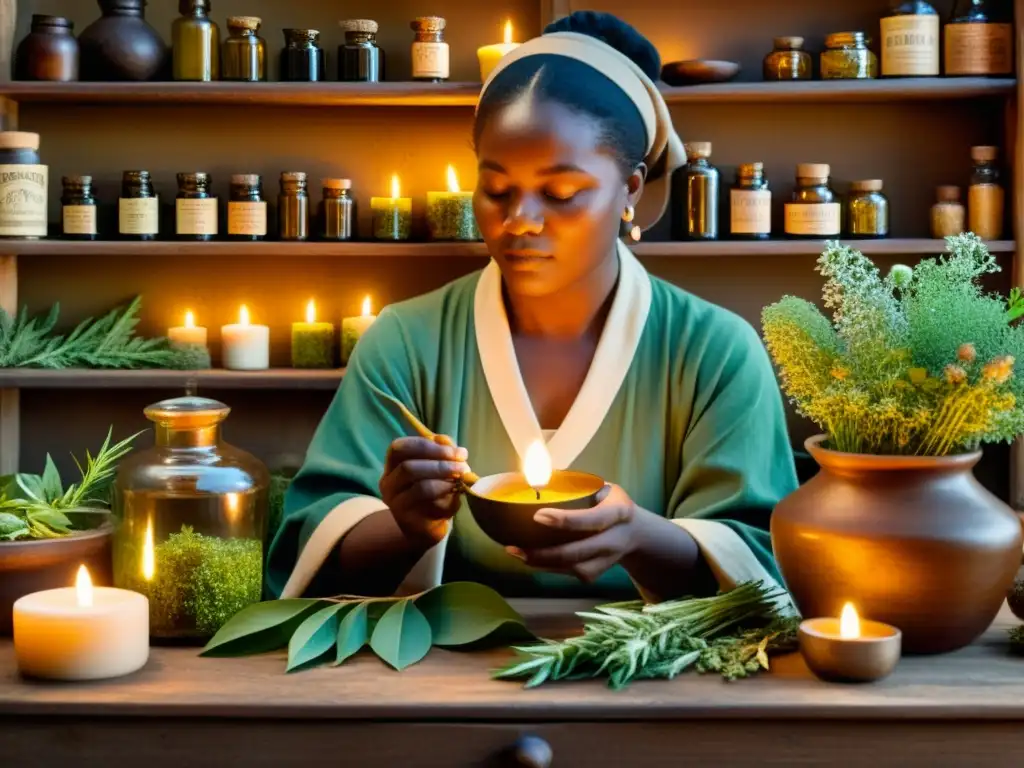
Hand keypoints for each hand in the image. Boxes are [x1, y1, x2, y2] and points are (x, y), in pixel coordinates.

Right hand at [379, 435, 468, 548]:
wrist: (426, 526)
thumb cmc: (432, 489)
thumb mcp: (437, 466)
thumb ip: (441, 451)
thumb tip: (446, 442)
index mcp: (392, 466)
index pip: (399, 448)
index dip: (427, 446)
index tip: (455, 451)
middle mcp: (389, 485)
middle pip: (408, 468)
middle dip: (441, 464)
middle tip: (463, 466)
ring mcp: (397, 506)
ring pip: (421, 488)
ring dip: (446, 481)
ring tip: (462, 480)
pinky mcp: (411, 523)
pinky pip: (433, 508)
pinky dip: (450, 500)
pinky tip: (457, 498)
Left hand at [507, 484, 639, 582]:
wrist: (637, 533)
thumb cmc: (608, 503)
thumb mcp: (601, 488)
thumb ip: (576, 486)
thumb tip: (533, 475)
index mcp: (619, 512)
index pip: (592, 519)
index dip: (566, 520)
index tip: (538, 516)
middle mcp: (616, 539)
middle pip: (579, 551)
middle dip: (546, 552)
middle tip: (516, 546)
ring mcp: (609, 560)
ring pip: (574, 568)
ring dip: (543, 563)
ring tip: (516, 552)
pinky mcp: (599, 573)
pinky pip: (572, 574)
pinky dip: (549, 568)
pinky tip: (530, 559)